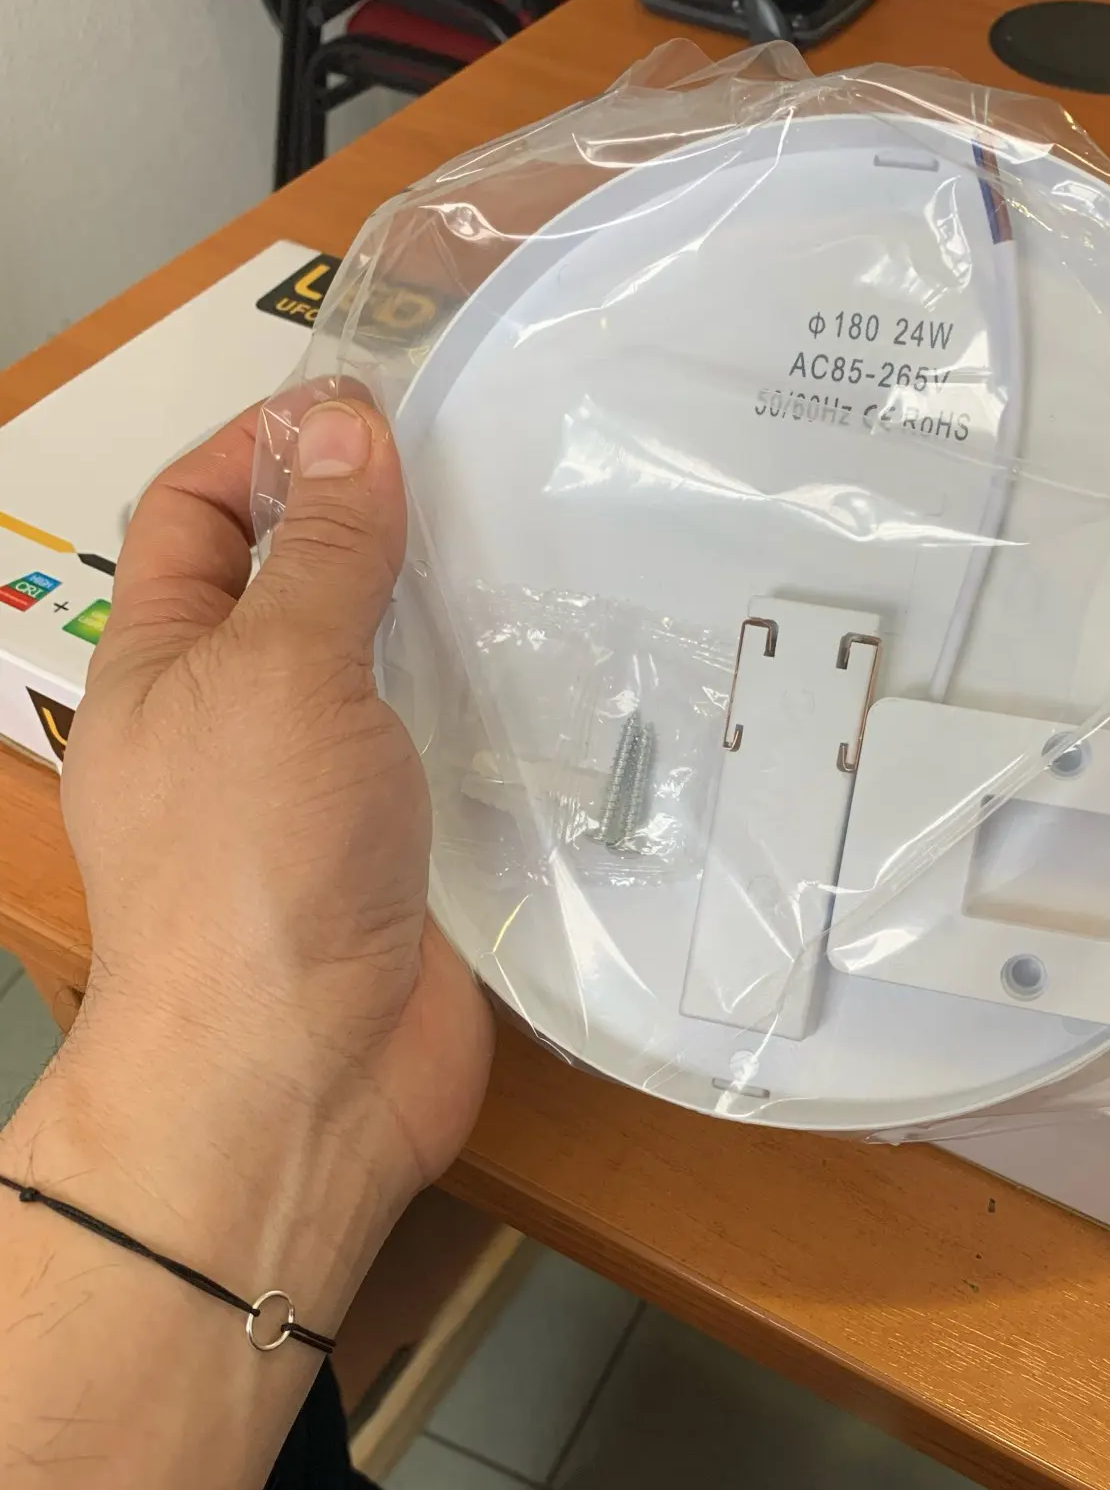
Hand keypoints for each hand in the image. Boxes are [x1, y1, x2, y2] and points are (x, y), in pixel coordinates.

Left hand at [32, 396, 493, 1313]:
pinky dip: (494, 716)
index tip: (369, 411)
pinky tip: (566, 679)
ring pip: (385, 674)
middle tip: (483, 474)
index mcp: (162, 667)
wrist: (303, 1077)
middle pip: (299, 588)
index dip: (264, 449)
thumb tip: (344, 429)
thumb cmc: (251, 869)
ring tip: (539, 557)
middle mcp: (237, 722)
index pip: (193, 516)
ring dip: (445, 623)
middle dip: (374, 527)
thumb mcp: (277, 673)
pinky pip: (447, 759)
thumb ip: (319, 553)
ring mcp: (323, 794)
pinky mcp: (406, 854)